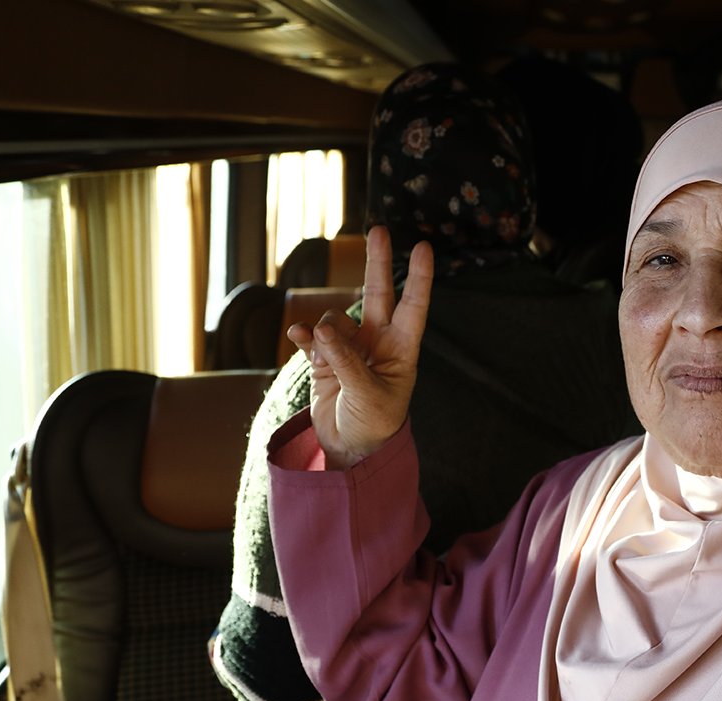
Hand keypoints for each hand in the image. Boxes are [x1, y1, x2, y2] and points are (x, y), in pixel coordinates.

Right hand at [287, 226, 433, 468]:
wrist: (351, 450)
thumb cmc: (374, 425)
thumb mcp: (367, 395)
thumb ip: (346, 360)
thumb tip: (321, 326)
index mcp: (401, 350)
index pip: (413, 306)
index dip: (419, 277)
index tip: (424, 247)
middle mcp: (378, 342)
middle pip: (378, 293)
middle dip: (378, 262)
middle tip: (379, 229)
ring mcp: (350, 348)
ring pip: (334, 318)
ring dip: (325, 328)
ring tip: (323, 349)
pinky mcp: (325, 359)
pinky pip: (311, 336)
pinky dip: (303, 334)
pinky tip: (297, 336)